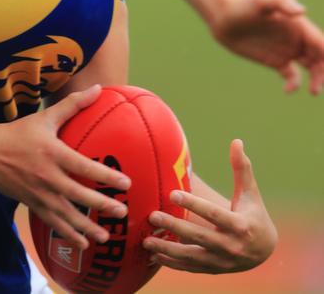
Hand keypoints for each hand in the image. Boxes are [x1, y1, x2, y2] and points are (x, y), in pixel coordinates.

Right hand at [0, 84, 130, 249]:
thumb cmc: (19, 132)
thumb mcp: (45, 116)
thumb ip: (73, 105)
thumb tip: (97, 88)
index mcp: (53, 153)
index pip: (84, 167)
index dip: (106, 177)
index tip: (126, 184)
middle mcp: (47, 176)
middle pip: (78, 195)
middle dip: (101, 205)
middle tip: (121, 213)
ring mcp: (39, 193)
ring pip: (66, 215)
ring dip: (86, 227)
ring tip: (105, 237)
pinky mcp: (32, 204)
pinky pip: (52, 223)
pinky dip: (68, 234)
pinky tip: (82, 244)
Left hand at [143, 139, 276, 273]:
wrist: (265, 250)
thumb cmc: (254, 213)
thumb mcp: (250, 192)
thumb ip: (242, 168)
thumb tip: (237, 141)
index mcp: (241, 226)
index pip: (214, 214)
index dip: (193, 204)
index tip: (172, 193)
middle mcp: (231, 246)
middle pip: (199, 236)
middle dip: (175, 226)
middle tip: (152, 215)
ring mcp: (222, 261)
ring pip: (192, 257)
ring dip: (168, 250)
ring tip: (146, 240)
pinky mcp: (214, 269)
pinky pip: (191, 268)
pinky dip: (173, 264)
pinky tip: (154, 255)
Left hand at [210, 0, 323, 93]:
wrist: (223, 18)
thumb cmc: (243, 5)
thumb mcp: (262, 1)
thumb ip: (282, 3)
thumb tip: (303, 11)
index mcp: (299, 25)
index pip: (321, 42)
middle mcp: (297, 38)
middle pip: (320, 56)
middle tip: (318, 85)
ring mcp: (287, 50)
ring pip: (312, 67)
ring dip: (317, 79)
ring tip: (313, 91)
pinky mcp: (276, 61)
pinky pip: (292, 75)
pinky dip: (294, 84)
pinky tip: (288, 90)